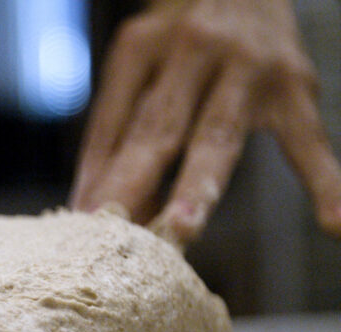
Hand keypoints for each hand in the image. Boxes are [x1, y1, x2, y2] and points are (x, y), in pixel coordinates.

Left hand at [70, 0, 340, 244]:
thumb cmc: (181, 40)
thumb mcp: (141, 61)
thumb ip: (117, 125)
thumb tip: (88, 198)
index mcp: (145, 46)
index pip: (113, 120)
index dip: (96, 171)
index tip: (79, 217)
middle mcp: (195, 51)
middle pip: (160, 128)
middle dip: (135, 180)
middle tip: (113, 225)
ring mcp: (249, 68)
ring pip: (218, 136)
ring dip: (198, 186)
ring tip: (183, 229)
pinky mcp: (294, 86)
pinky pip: (309, 141)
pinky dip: (325, 182)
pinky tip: (334, 223)